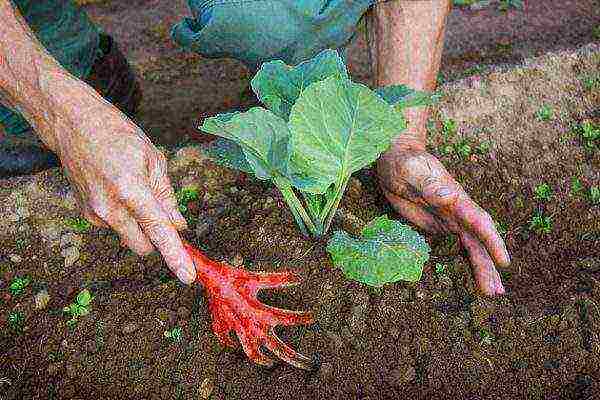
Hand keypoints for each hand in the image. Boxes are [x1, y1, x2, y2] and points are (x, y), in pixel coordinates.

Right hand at [50, 91, 195, 283]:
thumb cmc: (117, 135)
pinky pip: (115, 226)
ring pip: (129, 236)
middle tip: (162, 214)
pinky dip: (124, 216)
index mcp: (131, 190)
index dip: (176, 257)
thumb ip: (167, 196)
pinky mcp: (86, 214)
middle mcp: (110, 208)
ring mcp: (95, 214)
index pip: (159, 232)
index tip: (188, 277)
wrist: (73, 125)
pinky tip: (118, 190)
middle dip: (157, 239)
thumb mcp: (153, 159)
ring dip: (140, 225)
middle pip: (144, 246)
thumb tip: (178, 225)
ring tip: (134, 189)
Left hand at [377, 145, 509, 295]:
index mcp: (455, 197)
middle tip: (497, 292)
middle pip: (479, 240)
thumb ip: (430, 185)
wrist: (398, 159)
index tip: (504, 261)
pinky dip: (469, 261)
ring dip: (483, 268)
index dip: (492, 241)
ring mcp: (452, 218)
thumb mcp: (412, 171)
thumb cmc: (403, 162)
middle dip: (489, 264)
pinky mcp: (443, 224)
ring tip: (493, 293)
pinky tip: (477, 278)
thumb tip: (451, 197)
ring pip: (473, 246)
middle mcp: (459, 210)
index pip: (478, 220)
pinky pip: (460, 246)